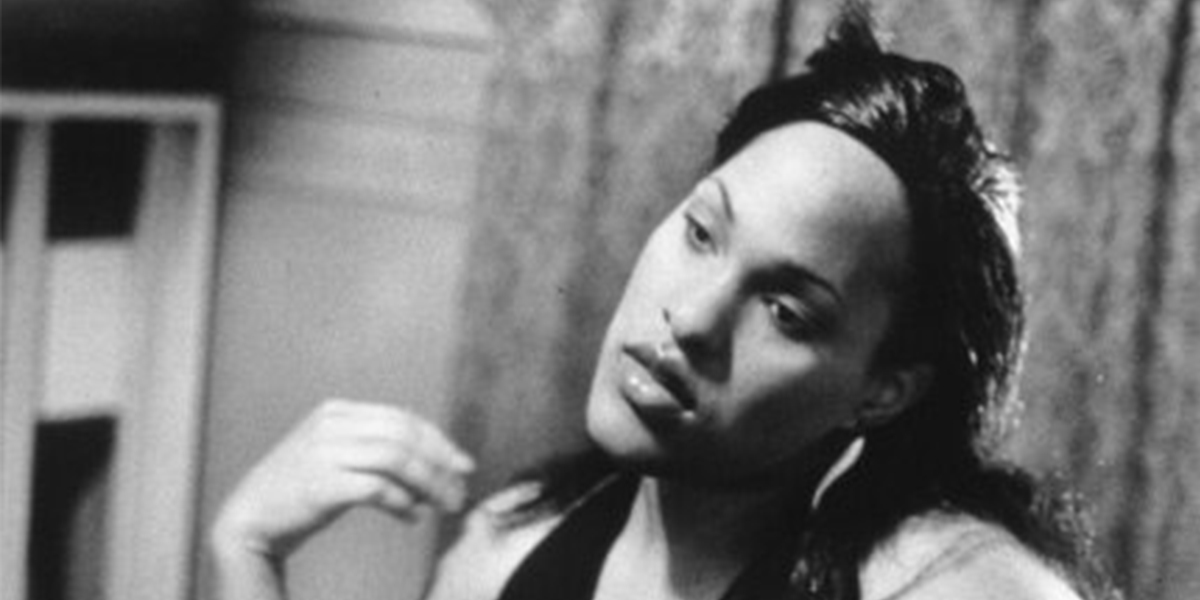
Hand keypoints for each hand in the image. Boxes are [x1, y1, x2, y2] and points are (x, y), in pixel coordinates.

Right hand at [211, 399, 474, 559]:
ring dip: (428, 484)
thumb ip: (373, 449)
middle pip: (404, 435)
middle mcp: (331, 425)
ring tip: (442, 505)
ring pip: (397, 459)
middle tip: (459, 488)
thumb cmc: (298, 492)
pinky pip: (377, 488)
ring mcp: (324, 452)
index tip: (461, 463)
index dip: (438, 440)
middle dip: (440, 463)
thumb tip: (430, 462)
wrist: (249, 520)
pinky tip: (411, 515)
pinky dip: (402, 502)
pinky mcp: (321, 484)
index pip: (402, 418)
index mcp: (336, 412)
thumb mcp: (334, 455)